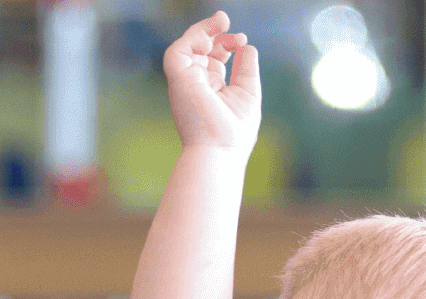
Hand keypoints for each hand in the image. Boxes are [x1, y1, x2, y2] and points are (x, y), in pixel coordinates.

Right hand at [163, 12, 260, 152]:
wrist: (220, 151)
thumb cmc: (235, 132)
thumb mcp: (247, 93)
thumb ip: (246, 68)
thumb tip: (246, 45)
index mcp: (211, 88)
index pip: (214, 58)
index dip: (226, 44)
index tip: (242, 41)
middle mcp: (196, 84)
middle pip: (199, 49)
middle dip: (212, 31)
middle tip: (225, 20)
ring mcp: (185, 81)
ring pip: (186, 46)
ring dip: (202, 30)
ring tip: (220, 21)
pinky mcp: (178, 79)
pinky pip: (178, 50)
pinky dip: (193, 38)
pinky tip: (210, 38)